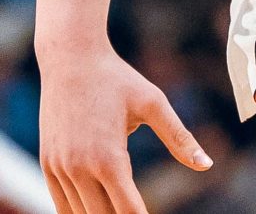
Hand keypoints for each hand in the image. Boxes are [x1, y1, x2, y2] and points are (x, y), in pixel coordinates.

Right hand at [39, 40, 209, 213]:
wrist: (70, 57)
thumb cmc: (117, 78)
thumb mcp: (153, 103)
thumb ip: (179, 138)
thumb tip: (208, 164)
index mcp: (109, 158)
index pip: (129, 211)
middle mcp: (80, 168)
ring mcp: (59, 168)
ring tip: (120, 212)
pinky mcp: (47, 164)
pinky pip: (61, 204)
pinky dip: (78, 213)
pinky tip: (95, 211)